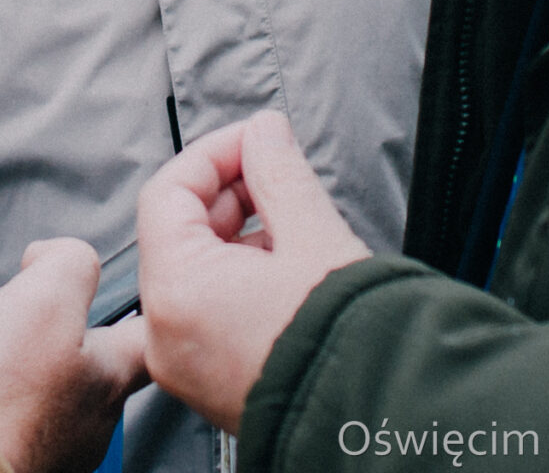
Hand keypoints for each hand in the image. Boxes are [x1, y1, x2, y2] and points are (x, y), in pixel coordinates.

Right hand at [0, 238, 150, 472]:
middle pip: (79, 370)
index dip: (136, 309)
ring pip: (18, 396)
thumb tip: (58, 255)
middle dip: (50, 339)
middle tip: (22, 316)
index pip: (143, 339)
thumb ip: (69, 264)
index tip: (124, 295)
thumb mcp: (47, 297)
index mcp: (106, 381)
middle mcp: (79, 424)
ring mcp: (36, 448)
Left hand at [136, 110, 372, 433]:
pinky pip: (207, 311)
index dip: (215, 153)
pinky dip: (238, 277)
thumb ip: (280, 172)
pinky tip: (287, 269)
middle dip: (230, 194)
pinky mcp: (208, 383)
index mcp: (177, 293)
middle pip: (176, 231)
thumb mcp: (315, 234)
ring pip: (194, 271)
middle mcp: (165, 335)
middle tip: (279, 173)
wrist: (382, 415)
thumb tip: (264, 133)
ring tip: (295, 228)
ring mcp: (184, 365)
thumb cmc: (348, 341)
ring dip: (239, 234)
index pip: (168, 192)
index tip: (257, 138)